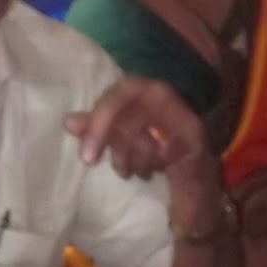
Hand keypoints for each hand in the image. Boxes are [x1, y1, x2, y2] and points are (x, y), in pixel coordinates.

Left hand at [66, 76, 210, 181]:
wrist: (193, 175)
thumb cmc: (152, 149)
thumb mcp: (119, 138)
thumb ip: (97, 128)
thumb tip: (68, 122)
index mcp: (142, 91)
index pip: (119, 92)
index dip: (99, 120)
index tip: (87, 154)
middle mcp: (165, 96)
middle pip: (134, 110)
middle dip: (112, 140)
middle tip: (94, 163)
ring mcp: (185, 116)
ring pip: (152, 132)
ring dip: (135, 159)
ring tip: (130, 170)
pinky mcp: (197, 138)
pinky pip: (171, 150)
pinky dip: (157, 163)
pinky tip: (153, 171)